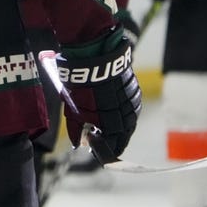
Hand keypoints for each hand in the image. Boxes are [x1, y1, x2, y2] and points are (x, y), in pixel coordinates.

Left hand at [57, 30, 141, 161]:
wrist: (94, 57)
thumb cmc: (81, 85)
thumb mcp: (73, 109)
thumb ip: (76, 129)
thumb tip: (77, 143)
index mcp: (113, 124)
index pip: (113, 146)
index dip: (104, 150)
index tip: (96, 150)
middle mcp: (127, 115)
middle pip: (123, 135)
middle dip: (112, 140)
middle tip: (102, 140)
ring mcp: (133, 102)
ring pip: (128, 121)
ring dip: (119, 126)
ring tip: (107, 126)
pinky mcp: (134, 89)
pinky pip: (131, 106)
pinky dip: (124, 111)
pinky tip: (115, 110)